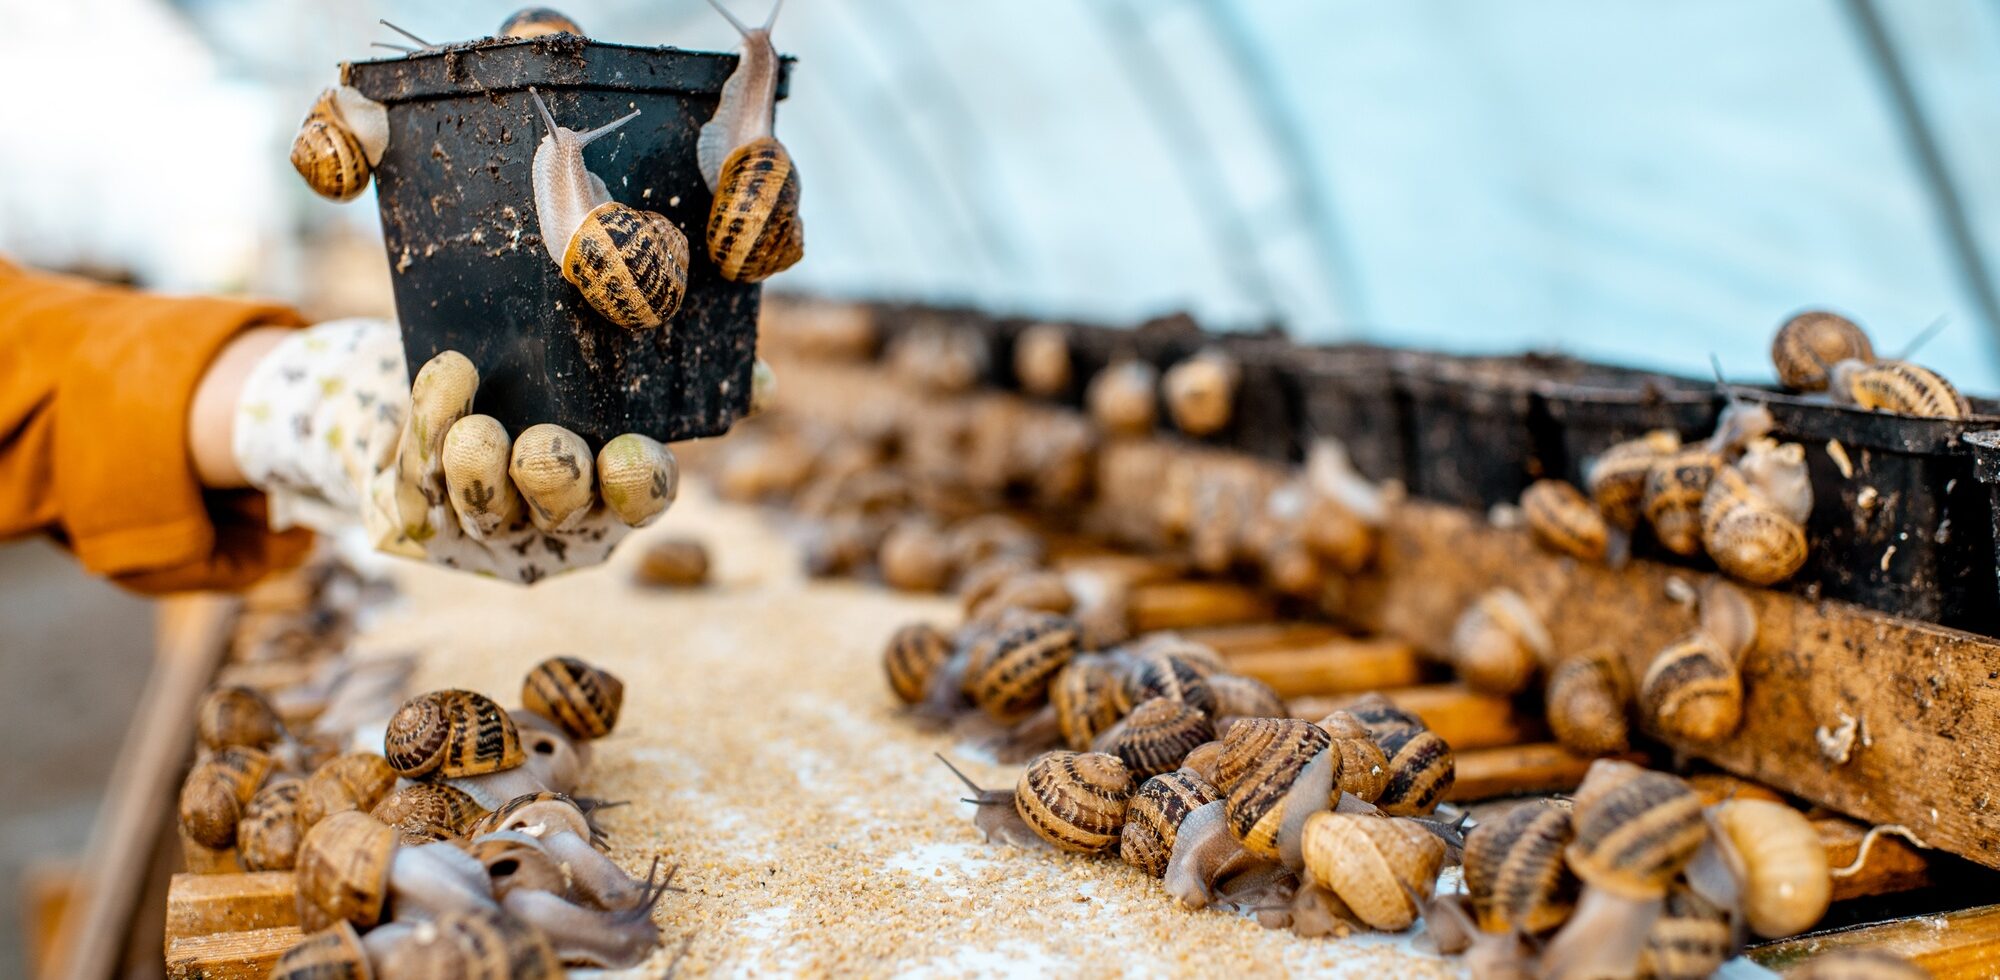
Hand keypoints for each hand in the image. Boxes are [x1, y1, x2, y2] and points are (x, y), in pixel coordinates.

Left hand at [235, 319, 677, 582]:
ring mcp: (487, 525)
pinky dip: (432, 424)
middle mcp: (555, 518)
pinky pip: (422, 481)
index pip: (642, 499)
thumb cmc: (520, 370)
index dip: (641, 484)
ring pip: (489, 513)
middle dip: (555, 480)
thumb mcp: (577, 357)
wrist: (413, 390)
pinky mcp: (420, 517)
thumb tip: (704, 334)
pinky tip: (448, 374)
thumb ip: (628, 349)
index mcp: (612, 485)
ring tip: (477, 430)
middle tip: (541, 444)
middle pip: (563, 513)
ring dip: (483, 472)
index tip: (628, 450)